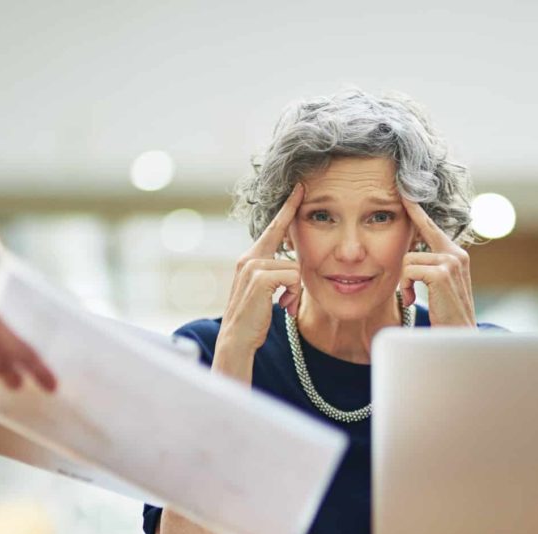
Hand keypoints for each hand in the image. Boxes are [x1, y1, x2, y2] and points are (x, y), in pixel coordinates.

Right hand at [218, 184, 303, 355]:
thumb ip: (274, 274)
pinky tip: (281, 307)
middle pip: (289, 250)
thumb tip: (294, 268)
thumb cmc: (254, 318)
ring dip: (294, 291)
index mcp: (249, 258)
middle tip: (284, 301)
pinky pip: (293, 277)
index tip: (300, 189)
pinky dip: (293, 294)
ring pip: (295, 268)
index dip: (287, 208)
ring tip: (281, 307)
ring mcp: (252, 265)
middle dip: (294, 279)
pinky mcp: (259, 277)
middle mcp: (248, 257)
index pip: (273, 228)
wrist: (237, 339)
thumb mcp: (264, 291)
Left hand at [399, 198, 475, 326]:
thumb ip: (429, 268)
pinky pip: (408, 271)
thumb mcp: (439, 288)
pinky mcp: (442, 272)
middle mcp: (456, 253)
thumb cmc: (447, 316)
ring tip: (415, 299)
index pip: (430, 227)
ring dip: (405, 283)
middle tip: (410, 291)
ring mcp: (451, 261)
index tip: (405, 192)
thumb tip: (407, 256)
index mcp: (456, 255)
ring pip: (407, 261)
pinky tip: (415, 300)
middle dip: (404, 271)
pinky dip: (406, 287)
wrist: (459, 337)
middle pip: (411, 248)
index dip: (416, 210)